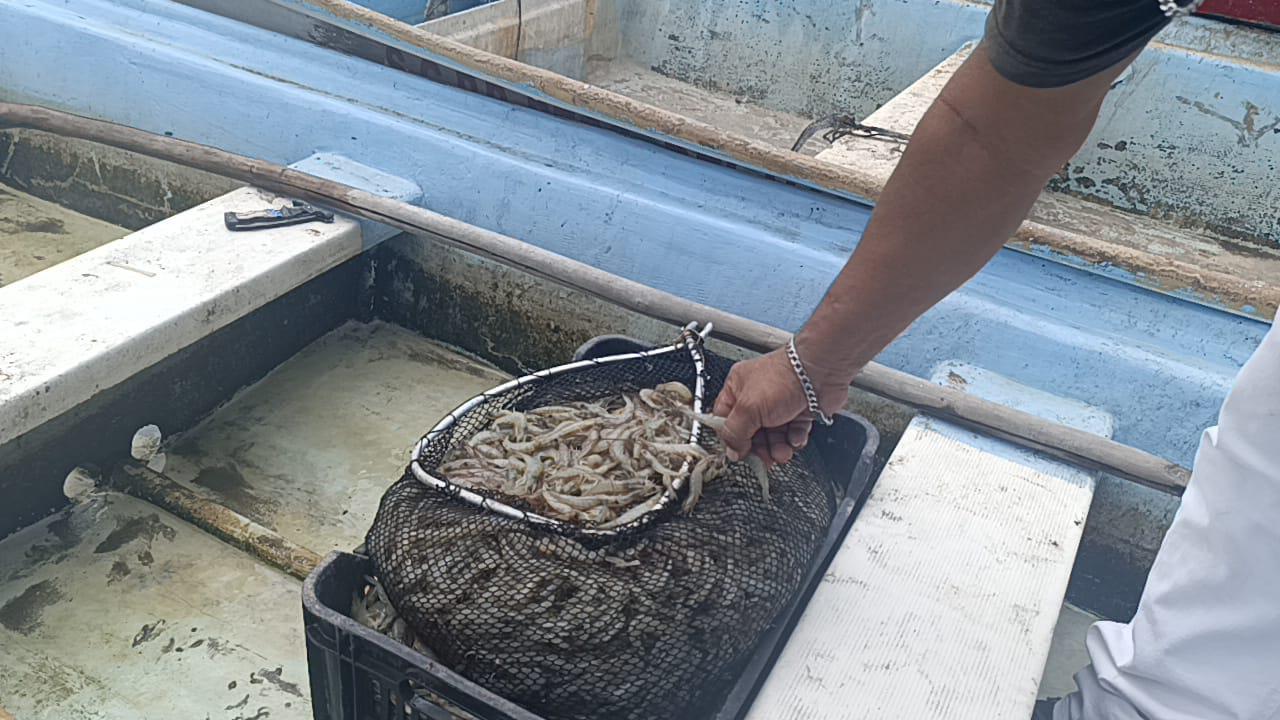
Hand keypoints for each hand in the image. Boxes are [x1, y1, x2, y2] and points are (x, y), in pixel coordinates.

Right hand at [713, 347, 847, 465]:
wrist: (821, 371)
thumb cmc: (785, 377)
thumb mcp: (749, 408)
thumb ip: (735, 432)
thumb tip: (731, 451)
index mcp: (738, 388)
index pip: (725, 419)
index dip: (731, 438)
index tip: (738, 454)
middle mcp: (757, 396)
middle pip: (750, 432)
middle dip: (758, 448)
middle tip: (763, 459)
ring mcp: (779, 404)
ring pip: (773, 436)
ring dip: (777, 447)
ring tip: (782, 452)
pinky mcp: (799, 412)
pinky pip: (793, 433)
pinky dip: (795, 439)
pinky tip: (796, 438)